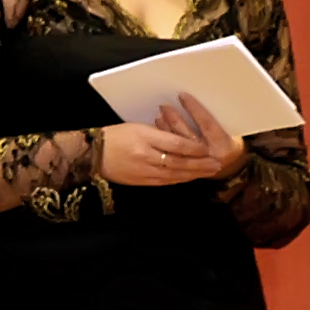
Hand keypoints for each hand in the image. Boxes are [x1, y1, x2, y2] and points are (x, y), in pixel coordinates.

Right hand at [99, 95, 240, 185]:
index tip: (207, 149)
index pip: (176, 145)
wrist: (92, 155)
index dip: (194, 148)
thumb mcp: (137, 128)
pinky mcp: (141, 182)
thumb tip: (181, 141)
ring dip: (194, 174)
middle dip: (200, 165)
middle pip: (179, 163)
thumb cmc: (114, 137)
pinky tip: (189, 178)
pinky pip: (165, 182)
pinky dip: (179, 180)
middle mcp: (147, 158)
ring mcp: (144, 172)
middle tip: (217, 165)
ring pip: (174, 174)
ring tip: (209, 172)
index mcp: (146, 140)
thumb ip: (160, 134)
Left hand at [159, 93, 244, 175]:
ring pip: (176, 147)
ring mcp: (196, 166)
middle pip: (188, 136)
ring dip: (166, 129)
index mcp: (223, 144)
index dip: (195, 109)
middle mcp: (210, 157)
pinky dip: (163, 142)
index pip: (207, 124)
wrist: (230, 165)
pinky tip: (159, 129)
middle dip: (175, 120)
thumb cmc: (228, 140)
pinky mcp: (185, 171)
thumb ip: (212, 120)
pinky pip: (170, 156)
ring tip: (160, 114)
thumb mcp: (229, 129)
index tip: (183, 96)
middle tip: (164, 105)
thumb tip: (199, 95)